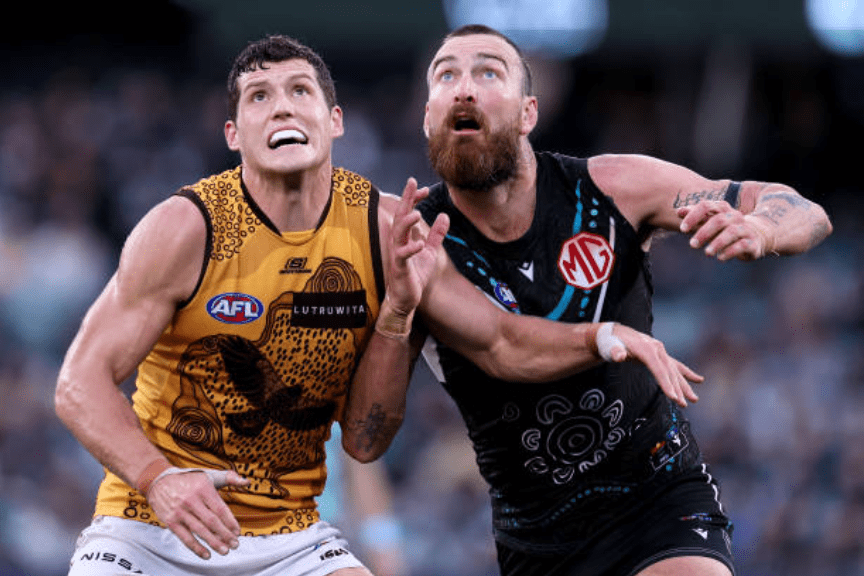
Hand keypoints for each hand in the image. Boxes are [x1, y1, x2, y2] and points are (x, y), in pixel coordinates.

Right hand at [146, 468, 248, 558]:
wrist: (159, 481)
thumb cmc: (189, 479)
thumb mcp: (209, 475)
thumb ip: (229, 478)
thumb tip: (247, 482)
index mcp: (203, 488)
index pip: (220, 508)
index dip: (230, 522)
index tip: (237, 531)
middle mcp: (192, 500)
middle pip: (212, 521)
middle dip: (225, 535)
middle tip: (235, 544)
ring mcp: (180, 512)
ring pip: (200, 531)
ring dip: (214, 542)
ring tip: (225, 550)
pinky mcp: (170, 521)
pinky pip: (185, 537)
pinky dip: (196, 548)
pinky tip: (206, 554)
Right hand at [385, 178, 449, 312]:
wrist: (405, 298)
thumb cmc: (415, 275)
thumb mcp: (430, 252)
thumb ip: (436, 235)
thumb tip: (444, 216)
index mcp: (405, 237)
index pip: (407, 212)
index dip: (414, 199)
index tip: (424, 188)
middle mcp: (399, 242)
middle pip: (400, 216)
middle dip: (406, 199)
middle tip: (412, 183)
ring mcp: (397, 254)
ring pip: (398, 233)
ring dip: (407, 222)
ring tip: (418, 213)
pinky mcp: (400, 268)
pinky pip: (403, 256)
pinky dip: (411, 249)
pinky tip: (420, 244)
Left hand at [609, 324, 703, 406]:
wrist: (615, 334)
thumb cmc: (611, 342)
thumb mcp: (610, 346)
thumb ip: (615, 352)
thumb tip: (619, 356)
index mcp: (646, 348)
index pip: (658, 368)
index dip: (666, 383)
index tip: (673, 397)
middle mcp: (657, 348)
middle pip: (669, 371)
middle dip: (677, 389)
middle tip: (684, 404)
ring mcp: (660, 351)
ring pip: (675, 370)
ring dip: (684, 385)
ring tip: (694, 399)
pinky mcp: (660, 355)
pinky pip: (676, 365)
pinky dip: (686, 373)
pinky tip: (698, 379)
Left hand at [678, 200, 774, 260]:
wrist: (757, 235)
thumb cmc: (726, 228)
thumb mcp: (710, 221)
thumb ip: (695, 216)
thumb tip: (678, 211)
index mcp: (723, 209)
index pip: (707, 206)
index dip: (693, 216)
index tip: (682, 229)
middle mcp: (735, 217)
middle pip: (719, 220)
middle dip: (703, 232)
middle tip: (692, 245)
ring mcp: (745, 229)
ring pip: (732, 232)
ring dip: (717, 243)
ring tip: (707, 253)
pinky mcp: (753, 243)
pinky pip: (743, 245)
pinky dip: (730, 251)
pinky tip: (720, 257)